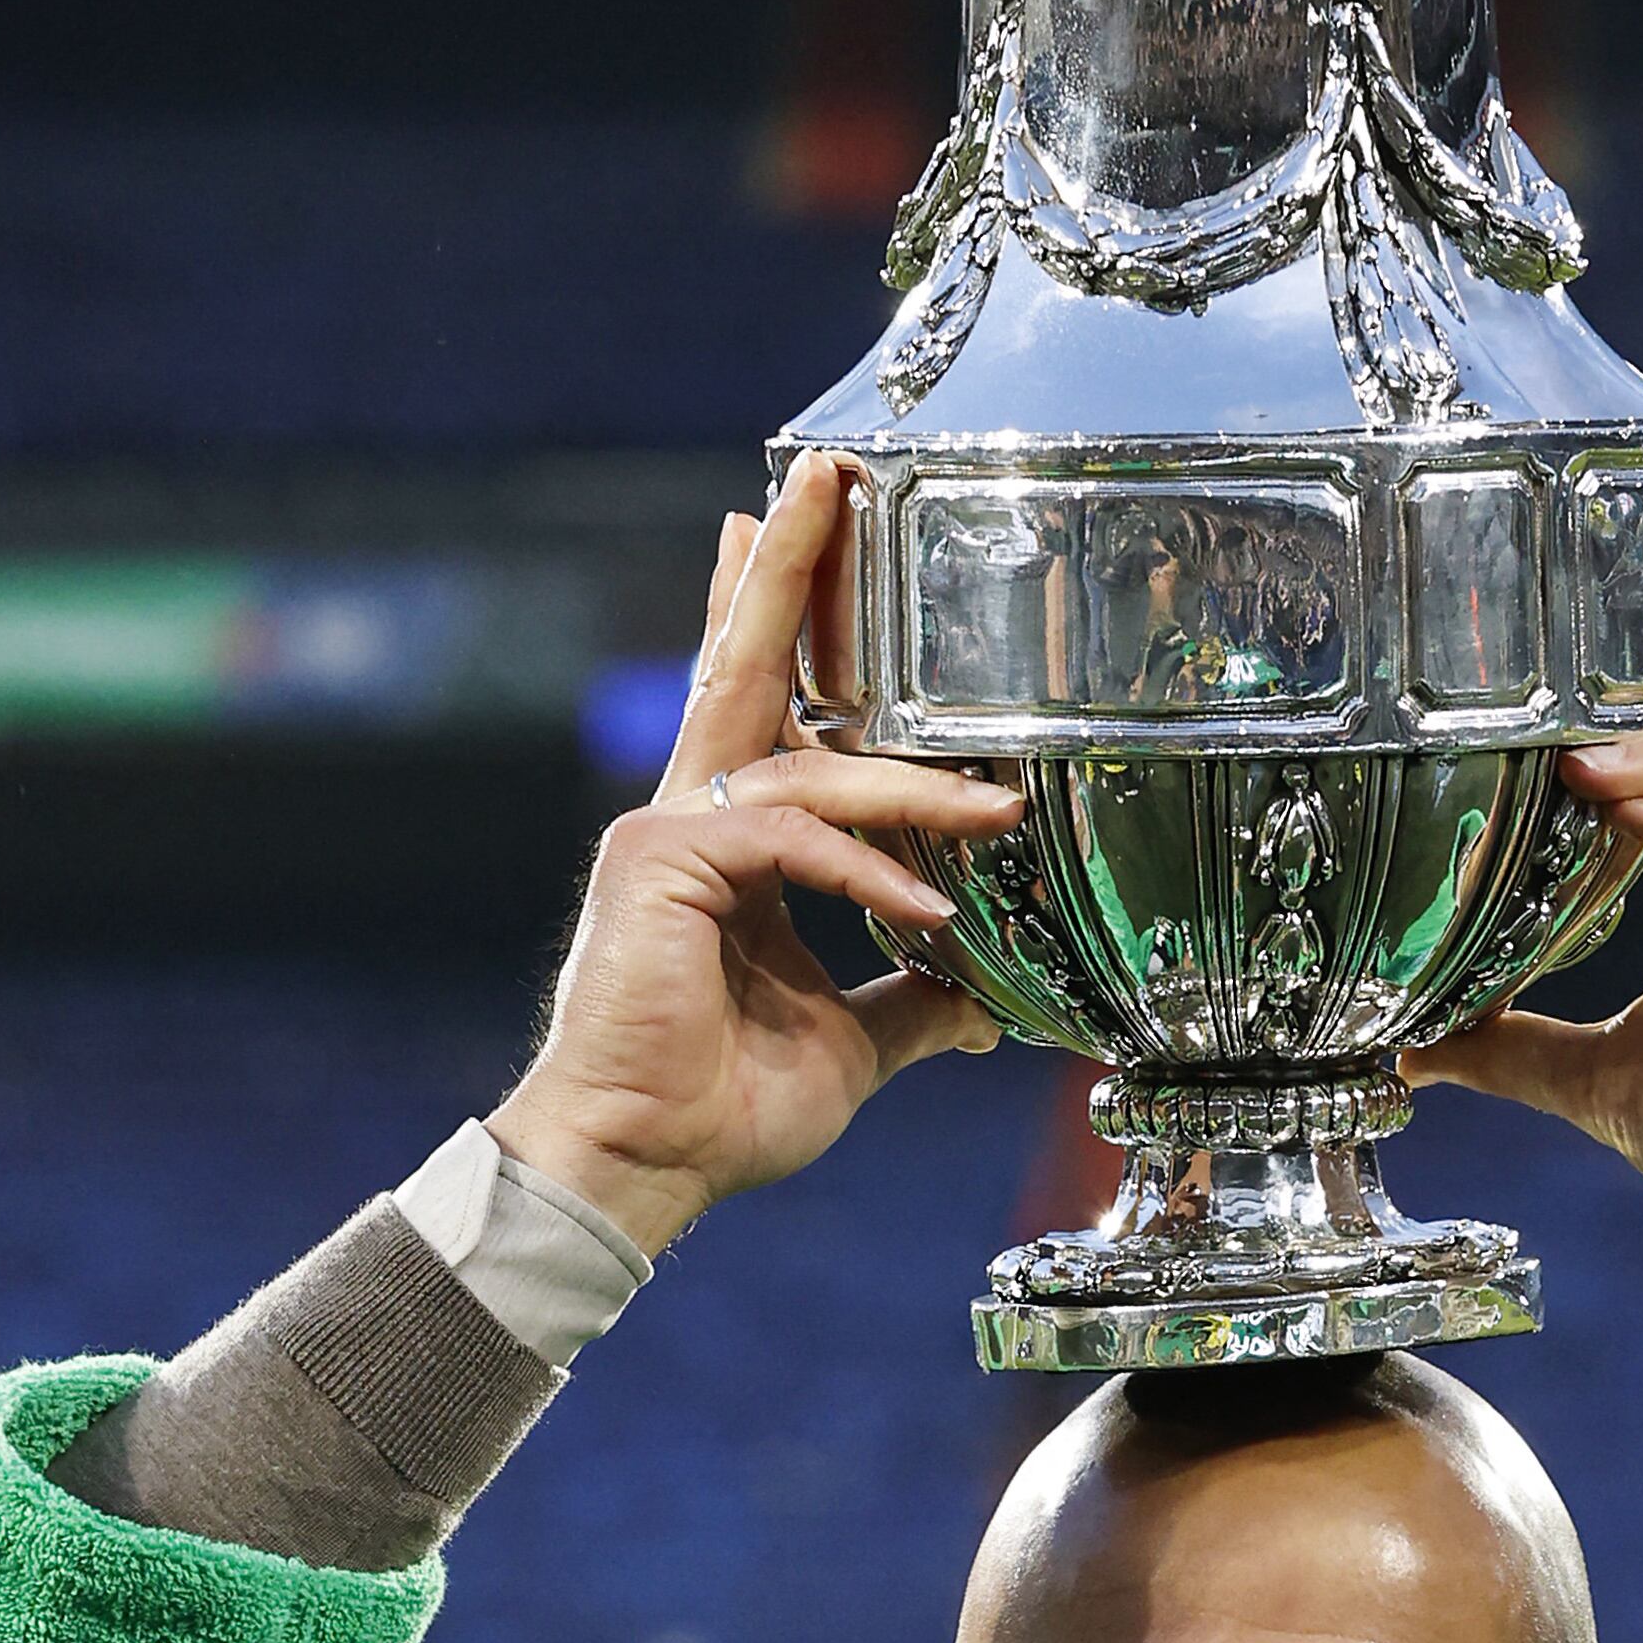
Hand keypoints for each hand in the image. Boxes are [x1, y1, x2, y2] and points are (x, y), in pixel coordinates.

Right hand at [491, 456, 1018, 1255]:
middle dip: (792, 569)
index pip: (762, 716)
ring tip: (1000, 804)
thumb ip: (908, 1001)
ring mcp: (666, 836)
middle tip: (830, 474)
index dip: (783, 626)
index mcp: (724, 850)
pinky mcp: (664, 865)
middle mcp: (687, 823)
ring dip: (912, 783)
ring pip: (806, 768)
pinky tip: (931, 914)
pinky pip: (792, 838)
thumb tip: (983, 999)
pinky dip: (868, 872)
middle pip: (747, 669)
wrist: (642, 1168)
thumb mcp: (848, 1044)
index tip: (796, 536)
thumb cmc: (719, 1113)